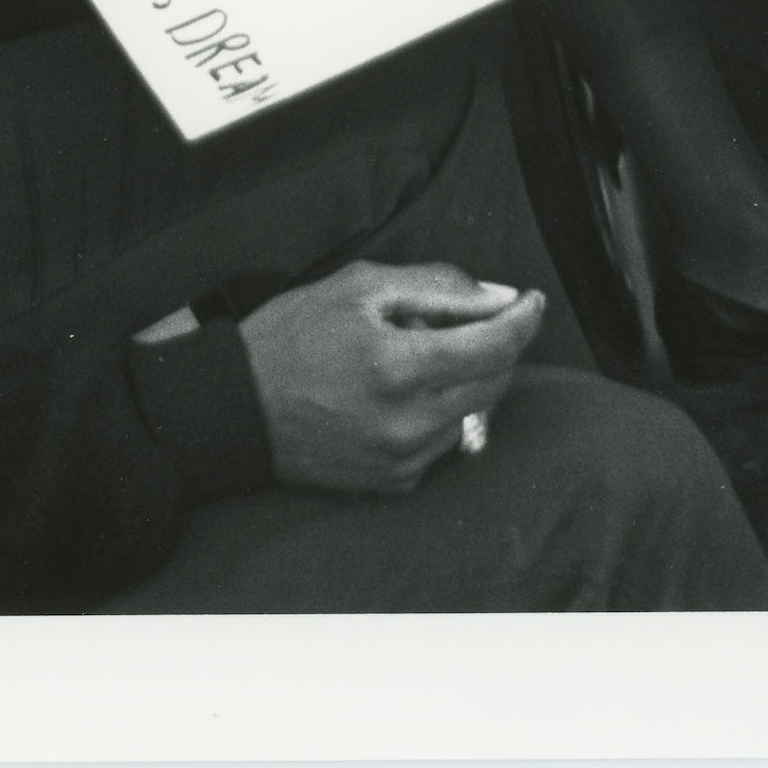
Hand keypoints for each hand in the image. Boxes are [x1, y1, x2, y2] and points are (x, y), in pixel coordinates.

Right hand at [237, 261, 541, 494]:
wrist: (236, 409)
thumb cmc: (292, 337)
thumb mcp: (359, 287)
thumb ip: (438, 286)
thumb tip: (499, 297)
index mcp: (400, 368)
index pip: (497, 345)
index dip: (524, 317)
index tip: (531, 299)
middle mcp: (410, 423)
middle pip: (496, 380)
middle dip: (494, 343)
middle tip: (454, 317)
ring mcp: (404, 459)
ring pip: (475, 411)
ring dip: (466, 377)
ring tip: (415, 353)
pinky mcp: (395, 481)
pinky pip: (446, 440)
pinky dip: (442, 409)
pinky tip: (401, 390)